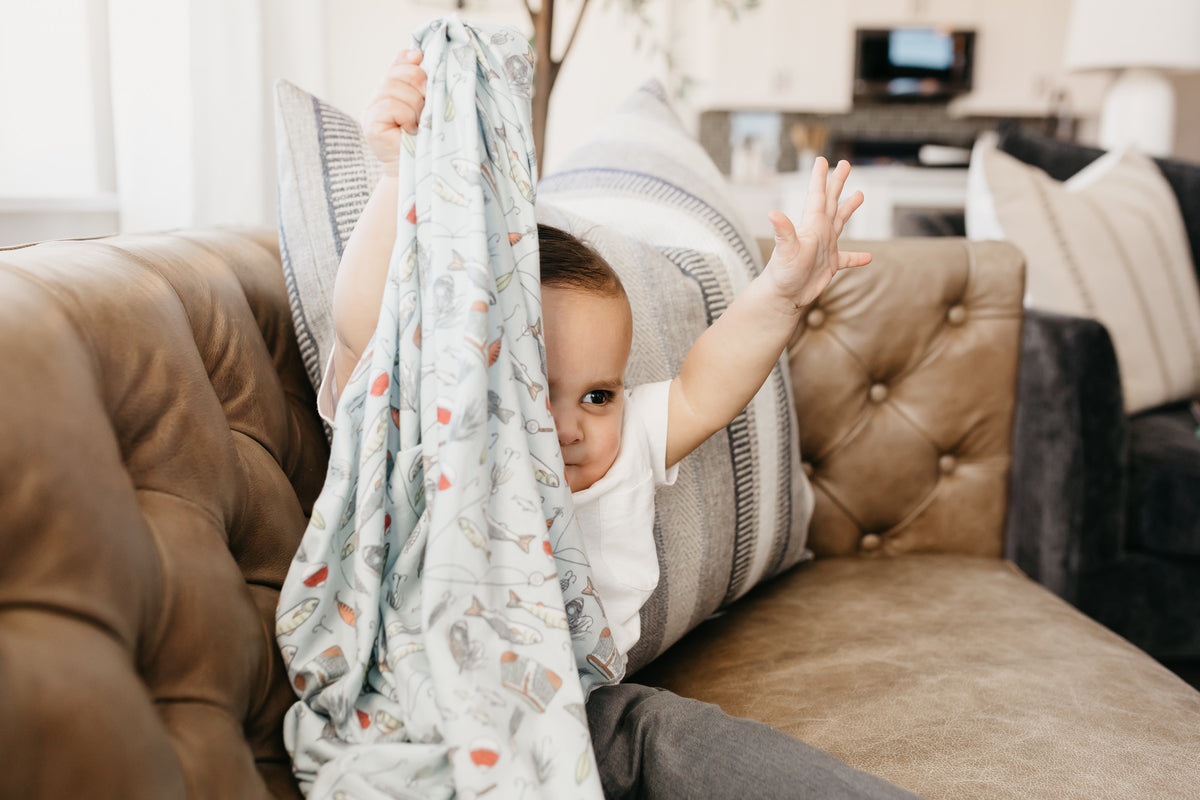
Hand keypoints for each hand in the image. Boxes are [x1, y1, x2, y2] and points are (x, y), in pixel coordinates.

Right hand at [363, 49, 426, 176]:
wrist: (418, 173)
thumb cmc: (425, 140)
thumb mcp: (425, 105)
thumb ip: (418, 80)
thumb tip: (415, 53)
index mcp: (390, 89)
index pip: (400, 63)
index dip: (415, 68)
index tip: (425, 82)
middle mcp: (376, 97)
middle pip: (400, 74)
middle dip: (419, 90)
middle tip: (423, 111)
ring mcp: (370, 110)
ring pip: (396, 89)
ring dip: (414, 108)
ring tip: (416, 125)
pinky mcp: (370, 124)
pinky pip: (393, 106)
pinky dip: (406, 117)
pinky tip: (407, 131)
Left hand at [763, 158, 870, 309]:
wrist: (783, 296)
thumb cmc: (782, 274)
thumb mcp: (786, 251)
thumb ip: (784, 231)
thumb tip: (772, 213)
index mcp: (811, 225)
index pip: (817, 196)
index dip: (820, 178)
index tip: (823, 159)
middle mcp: (818, 232)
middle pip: (830, 201)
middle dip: (837, 183)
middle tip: (845, 164)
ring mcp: (825, 248)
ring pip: (839, 222)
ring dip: (848, 208)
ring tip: (859, 195)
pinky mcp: (829, 266)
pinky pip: (846, 259)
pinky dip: (857, 257)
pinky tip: (868, 257)